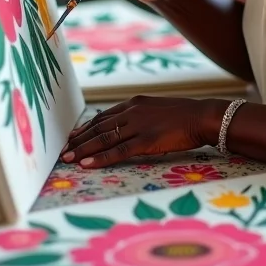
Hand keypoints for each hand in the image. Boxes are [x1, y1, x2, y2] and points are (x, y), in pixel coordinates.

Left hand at [61, 95, 228, 166]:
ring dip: (83, 148)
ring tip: (67, 157)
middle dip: (79, 139)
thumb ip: (139, 115)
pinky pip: (118, 151)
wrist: (202, 116)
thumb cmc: (183, 115)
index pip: (104, 116)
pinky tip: (86, 163)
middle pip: (99, 127)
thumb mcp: (156, 108)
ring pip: (104, 138)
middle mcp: (132, 112)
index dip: (86, 128)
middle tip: (63, 149)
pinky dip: (100, 158)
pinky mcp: (146, 140)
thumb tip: (125, 125)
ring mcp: (138, 126)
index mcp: (134, 103)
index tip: (73, 136)